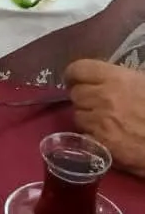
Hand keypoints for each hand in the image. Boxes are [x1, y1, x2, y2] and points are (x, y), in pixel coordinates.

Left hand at [63, 60, 144, 175]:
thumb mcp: (144, 83)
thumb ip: (122, 79)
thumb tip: (104, 78)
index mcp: (117, 79)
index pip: (79, 70)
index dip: (74, 74)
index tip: (75, 79)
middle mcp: (103, 98)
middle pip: (76, 94)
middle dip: (83, 97)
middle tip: (94, 102)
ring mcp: (99, 123)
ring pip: (77, 116)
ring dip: (87, 117)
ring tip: (104, 120)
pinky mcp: (100, 144)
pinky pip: (84, 135)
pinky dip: (91, 136)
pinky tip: (106, 136)